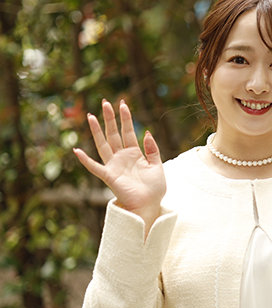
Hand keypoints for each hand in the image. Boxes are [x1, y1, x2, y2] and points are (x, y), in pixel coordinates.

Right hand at [73, 99, 165, 227]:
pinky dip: (86, 160)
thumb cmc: (154, 188)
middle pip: (114, 134)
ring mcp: (114, 165)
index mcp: (135, 154)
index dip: (126, 118)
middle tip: (105, 102)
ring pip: (103, 144)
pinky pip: (95, 167)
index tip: (123, 104)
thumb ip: (153, 150)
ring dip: (97, 131)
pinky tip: (77, 150)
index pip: (128, 132)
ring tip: (90, 116)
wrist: (150, 205)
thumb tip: (147, 132)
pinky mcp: (109, 176)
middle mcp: (122, 157)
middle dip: (110, 118)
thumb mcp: (158, 166)